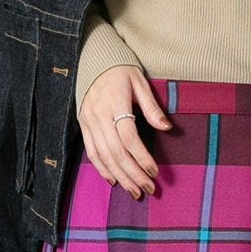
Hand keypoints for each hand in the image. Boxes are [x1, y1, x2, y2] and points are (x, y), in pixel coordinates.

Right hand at [79, 65, 171, 197]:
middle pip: (116, 152)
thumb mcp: (140, 83)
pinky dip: (102, 168)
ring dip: (120, 176)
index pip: (129, 137)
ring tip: (134, 192)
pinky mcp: (83, 125)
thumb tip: (167, 128)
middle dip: (133, 174)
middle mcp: (98, 115)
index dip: (142, 157)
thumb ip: (151, 107)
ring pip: (103, 156)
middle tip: (148, 189)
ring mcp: (88, 121)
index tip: (155, 172)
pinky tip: (114, 180)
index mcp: (115, 103)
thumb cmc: (122, 70)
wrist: (94, 59)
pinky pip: (91, 151)